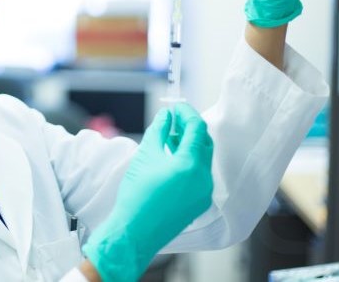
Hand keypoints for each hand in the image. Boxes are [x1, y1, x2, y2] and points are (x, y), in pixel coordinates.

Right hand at [82, 103, 213, 280]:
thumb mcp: (145, 156)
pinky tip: (172, 161)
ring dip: (189, 145)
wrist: (135, 232)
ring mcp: (204, 192)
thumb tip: (166, 115)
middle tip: (173, 120)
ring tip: (169, 139)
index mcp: (190, 165)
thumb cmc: (136, 194)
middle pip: (204, 142)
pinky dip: (189, 163)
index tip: (176, 106)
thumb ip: (159, 131)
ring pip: (202, 159)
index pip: (197, 128)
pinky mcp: (199, 203)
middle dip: (189, 128)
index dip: (187, 113)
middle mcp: (203, 178)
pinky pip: (200, 176)